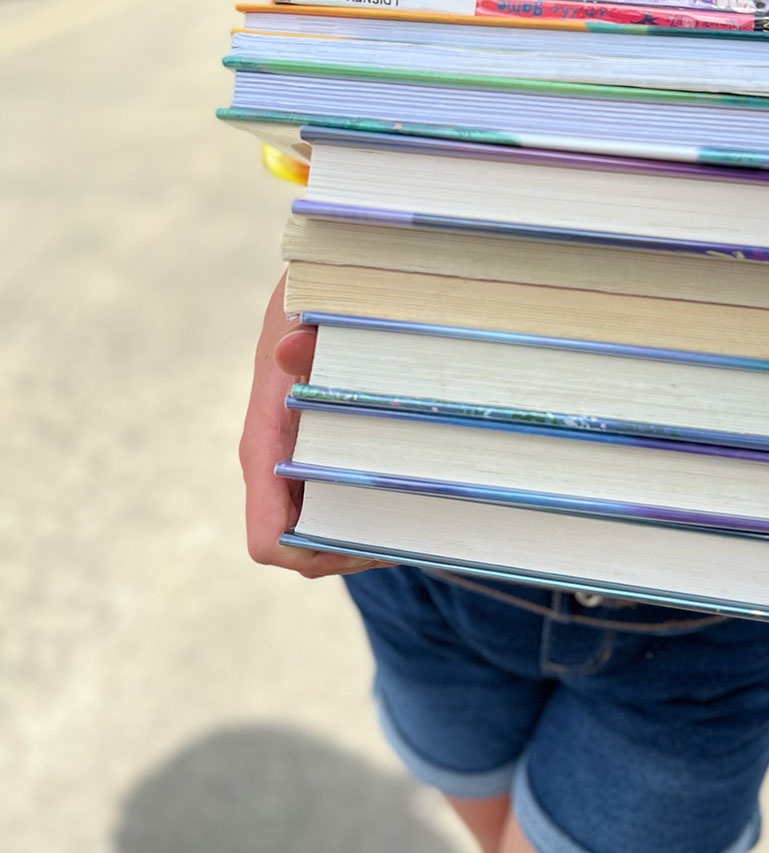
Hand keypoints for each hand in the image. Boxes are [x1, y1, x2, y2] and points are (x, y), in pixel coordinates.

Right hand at [238, 274, 390, 578]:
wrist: (303, 296)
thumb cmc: (305, 309)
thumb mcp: (304, 316)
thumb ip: (303, 338)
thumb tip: (289, 351)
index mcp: (264, 447)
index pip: (268, 538)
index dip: (312, 555)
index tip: (369, 542)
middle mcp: (273, 468)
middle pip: (301, 548)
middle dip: (352, 551)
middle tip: (412, 536)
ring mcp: (292, 466)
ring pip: (320, 531)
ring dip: (365, 533)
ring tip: (421, 521)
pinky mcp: (313, 458)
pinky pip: (334, 504)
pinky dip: (369, 510)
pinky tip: (413, 492)